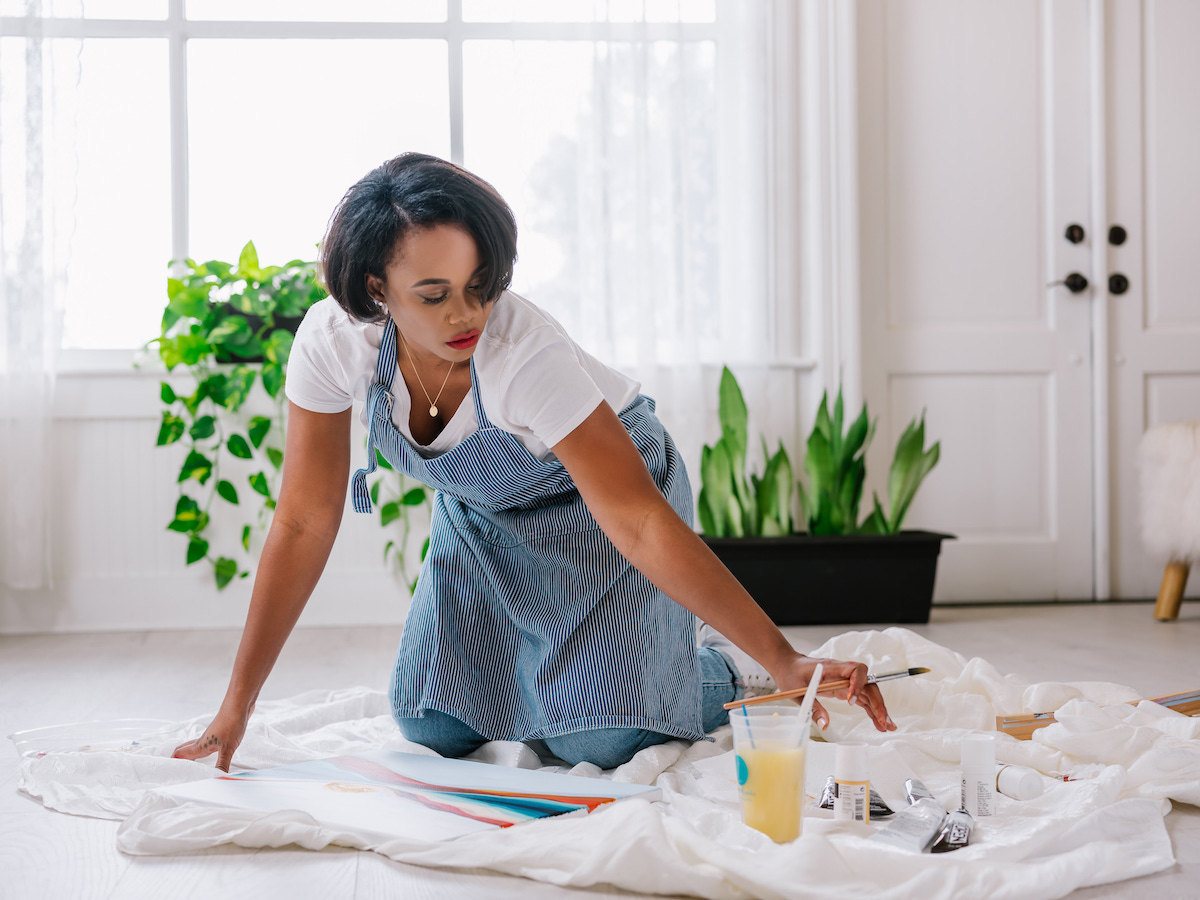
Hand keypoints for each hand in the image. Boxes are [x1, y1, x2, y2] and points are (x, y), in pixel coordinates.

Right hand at [171, 701, 253, 771]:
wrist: (239, 705)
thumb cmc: (231, 724)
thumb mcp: (228, 748)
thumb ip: (222, 764)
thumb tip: (218, 779)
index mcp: (200, 746)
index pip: (181, 756)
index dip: (174, 765)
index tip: (166, 774)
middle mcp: (202, 741)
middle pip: (183, 750)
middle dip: (177, 760)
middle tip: (174, 770)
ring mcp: (209, 735)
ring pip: (193, 746)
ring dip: (188, 755)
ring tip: (187, 763)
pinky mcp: (218, 732)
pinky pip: (205, 743)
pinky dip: (201, 749)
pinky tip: (209, 751)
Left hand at [770, 653, 896, 732]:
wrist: (787, 665)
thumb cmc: (791, 673)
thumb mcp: (798, 693)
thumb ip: (813, 708)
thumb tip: (826, 725)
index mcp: (832, 668)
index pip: (855, 670)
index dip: (858, 684)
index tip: (851, 700)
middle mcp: (843, 673)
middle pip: (868, 684)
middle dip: (877, 703)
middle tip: (884, 721)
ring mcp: (845, 681)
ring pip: (868, 693)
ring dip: (879, 709)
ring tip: (887, 726)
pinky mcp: (844, 689)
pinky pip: (862, 699)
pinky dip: (871, 710)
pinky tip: (878, 722)